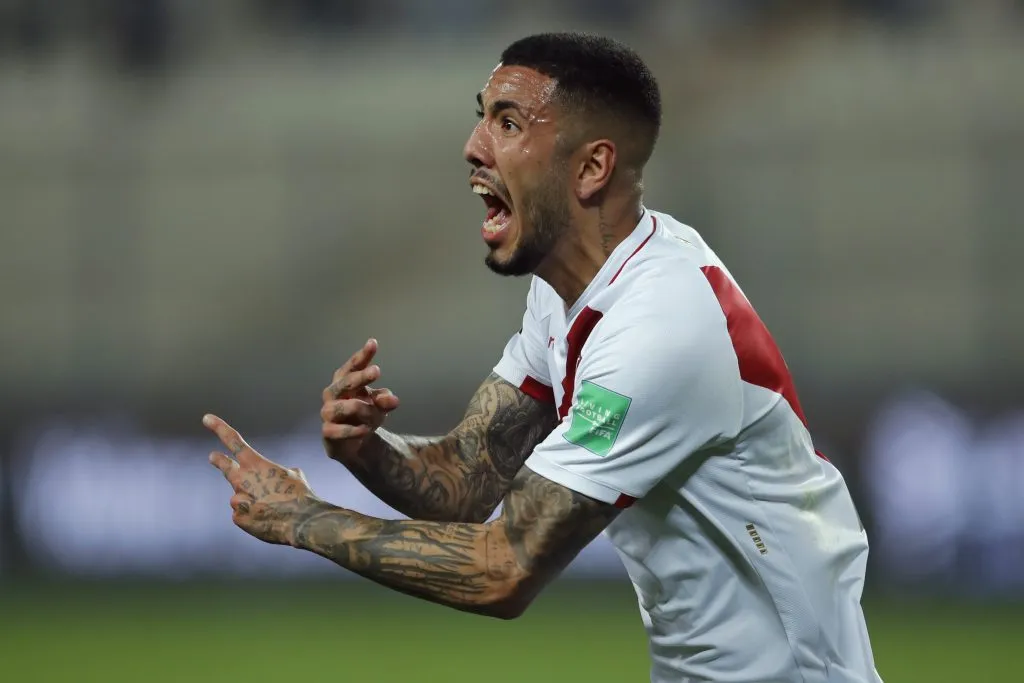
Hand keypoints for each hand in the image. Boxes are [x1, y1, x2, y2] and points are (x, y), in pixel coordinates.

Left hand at [204, 413, 317, 545]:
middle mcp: (242, 479)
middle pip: (226, 468)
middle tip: (212, 457)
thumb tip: (275, 479)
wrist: (300, 521)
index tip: (206, 418)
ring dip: (253, 500)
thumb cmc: (300, 495)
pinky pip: (244, 514)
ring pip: (241, 497)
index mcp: (256, 464)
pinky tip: (268, 519)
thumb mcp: (294, 475)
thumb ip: (279, 473)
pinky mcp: (238, 518)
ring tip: (272, 508)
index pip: (233, 441)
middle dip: (219, 461)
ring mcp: (237, 499)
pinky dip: (254, 516)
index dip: (219, 428)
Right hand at [321, 338, 399, 462]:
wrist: (356, 443)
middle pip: (345, 382)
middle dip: (360, 376)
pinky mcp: (328, 432)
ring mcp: (328, 413)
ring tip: (375, 418)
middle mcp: (333, 394)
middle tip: (377, 371)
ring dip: (365, 412)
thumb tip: (392, 399)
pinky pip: (339, 430)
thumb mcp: (380, 405)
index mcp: (344, 381)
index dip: (362, 356)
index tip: (373, 343)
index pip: (352, 366)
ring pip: (346, 407)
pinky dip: (354, 430)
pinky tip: (365, 430)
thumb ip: (385, 400)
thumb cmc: (365, 414)